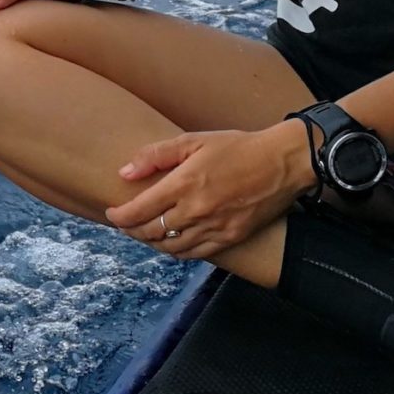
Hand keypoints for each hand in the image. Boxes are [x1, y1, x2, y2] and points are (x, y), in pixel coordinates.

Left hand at [105, 121, 315, 260]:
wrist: (282, 163)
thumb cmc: (237, 147)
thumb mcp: (193, 140)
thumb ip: (156, 155)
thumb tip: (125, 172)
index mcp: (184, 184)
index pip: (139, 211)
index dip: (119, 217)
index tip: (112, 214)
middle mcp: (196, 211)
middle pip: (151, 232)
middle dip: (132, 231)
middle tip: (125, 224)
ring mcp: (215, 228)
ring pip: (171, 247)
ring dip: (152, 243)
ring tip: (145, 233)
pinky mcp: (231, 238)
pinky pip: (196, 253)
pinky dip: (178, 251)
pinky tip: (172, 242)